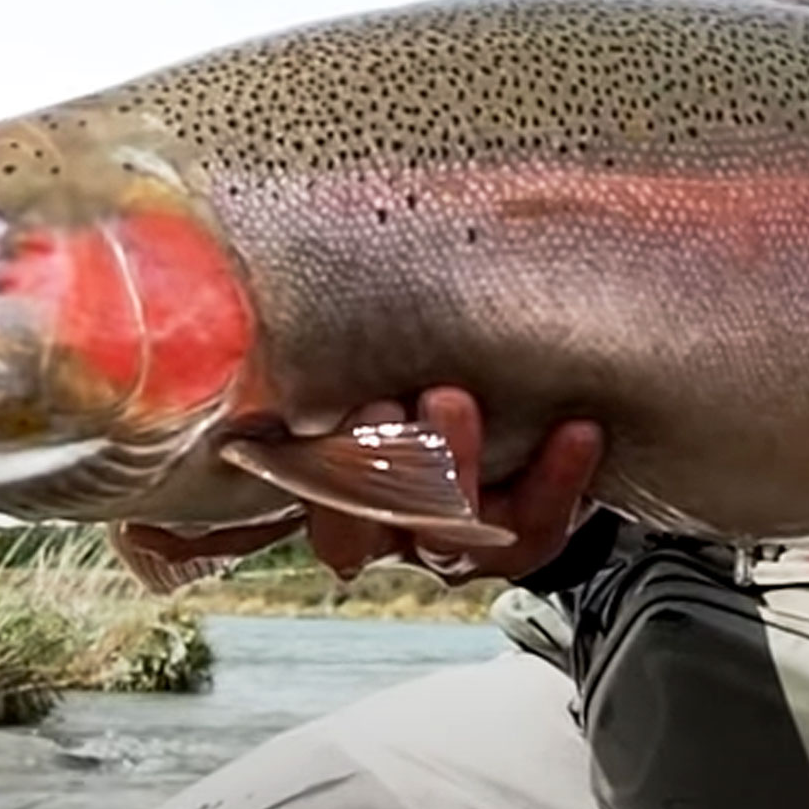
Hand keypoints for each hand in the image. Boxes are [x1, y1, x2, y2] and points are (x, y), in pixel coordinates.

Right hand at [116, 388, 605, 585]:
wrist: (536, 408)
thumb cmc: (428, 366)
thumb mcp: (364, 357)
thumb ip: (316, 345)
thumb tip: (231, 266)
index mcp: (332, 482)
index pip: (299, 493)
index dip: (305, 467)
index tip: (318, 411)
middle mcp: (385, 525)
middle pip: (364, 528)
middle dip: (373, 465)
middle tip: (391, 403)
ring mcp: (450, 542)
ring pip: (443, 539)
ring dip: (449, 471)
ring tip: (457, 401)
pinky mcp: (518, 542)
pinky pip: (533, 533)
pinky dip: (556, 482)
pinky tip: (577, 431)